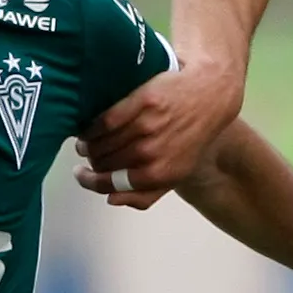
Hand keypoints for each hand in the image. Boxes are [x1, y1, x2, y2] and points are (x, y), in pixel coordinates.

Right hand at [74, 62, 246, 206]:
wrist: (211, 93)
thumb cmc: (191, 134)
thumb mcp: (176, 172)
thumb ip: (145, 193)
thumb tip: (111, 200)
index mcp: (161, 174)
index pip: (111, 184)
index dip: (90, 181)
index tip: (81, 175)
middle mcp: (153, 152)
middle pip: (103, 162)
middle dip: (90, 161)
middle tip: (85, 155)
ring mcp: (148, 126)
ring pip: (101, 142)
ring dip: (87, 144)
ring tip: (85, 141)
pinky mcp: (143, 101)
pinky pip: (106, 119)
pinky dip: (92, 125)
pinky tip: (90, 126)